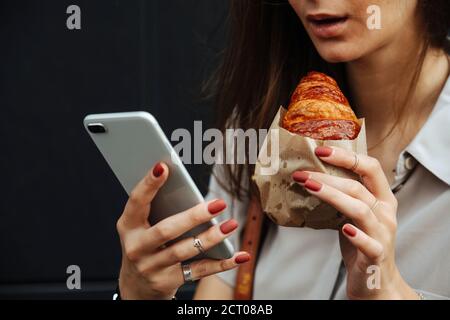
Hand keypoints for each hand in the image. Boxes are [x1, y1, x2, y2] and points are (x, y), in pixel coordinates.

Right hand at [117, 162, 249, 299]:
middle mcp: (137, 247)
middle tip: (218, 203)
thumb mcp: (142, 227)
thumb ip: (158, 208)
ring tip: (230, 225)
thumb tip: (186, 187)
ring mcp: (152, 267)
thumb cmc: (145, 244)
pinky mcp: (168, 281)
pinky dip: (221, 263)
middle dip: (193, 216)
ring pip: (184, 250)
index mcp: (128, 226)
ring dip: (211, 238)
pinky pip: (199, 271)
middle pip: (166, 230)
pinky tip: (239, 255)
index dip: (149, 185)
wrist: (136, 286)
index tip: (163, 167)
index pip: (136, 202)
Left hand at [292, 146, 418, 299]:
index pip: (370, 167)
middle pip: (358, 187)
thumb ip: (341, 196)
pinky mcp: (377, 254)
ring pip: (360, 209)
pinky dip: (357, 235)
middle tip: (301, 173)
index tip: (320, 150)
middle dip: (328, 176)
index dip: (346, 156)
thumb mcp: (354, 213)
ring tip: (309, 187)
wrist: (376, 280)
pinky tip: (344, 228)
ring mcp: (383, 233)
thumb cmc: (361, 242)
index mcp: (382, 197)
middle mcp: (386, 212)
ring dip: (332, 196)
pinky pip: (369, 243)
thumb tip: (309, 176)